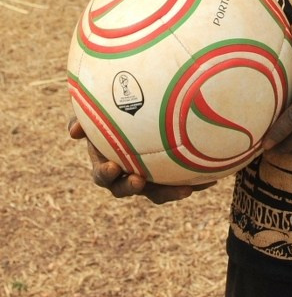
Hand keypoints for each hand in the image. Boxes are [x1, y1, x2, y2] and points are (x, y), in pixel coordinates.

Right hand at [68, 118, 215, 204]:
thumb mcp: (101, 106)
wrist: (151, 107)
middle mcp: (128, 172)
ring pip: (159, 191)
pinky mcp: (173, 175)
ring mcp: (151, 176)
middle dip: (132, 188)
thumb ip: (86, 115)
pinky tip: (213, 177)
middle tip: (139, 181)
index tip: (112, 167)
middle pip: (127, 189)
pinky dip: (197, 181)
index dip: (106, 174)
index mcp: (109, 160)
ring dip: (169, 192)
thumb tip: (72, 131)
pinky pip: (184, 180)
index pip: (103, 174)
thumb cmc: (119, 105)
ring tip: (186, 189)